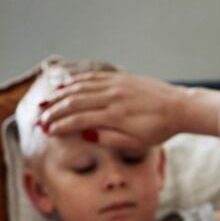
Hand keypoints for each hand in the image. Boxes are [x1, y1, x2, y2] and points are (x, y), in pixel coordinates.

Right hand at [37, 71, 187, 148]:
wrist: (179, 107)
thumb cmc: (159, 129)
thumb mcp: (136, 143)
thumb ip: (110, 139)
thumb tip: (86, 134)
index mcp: (116, 116)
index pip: (79, 119)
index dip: (60, 125)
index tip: (46, 131)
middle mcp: (113, 97)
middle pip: (75, 102)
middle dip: (54, 111)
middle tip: (40, 119)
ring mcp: (117, 84)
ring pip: (81, 87)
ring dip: (60, 95)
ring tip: (45, 103)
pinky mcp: (121, 77)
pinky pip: (93, 77)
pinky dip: (76, 81)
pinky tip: (65, 86)